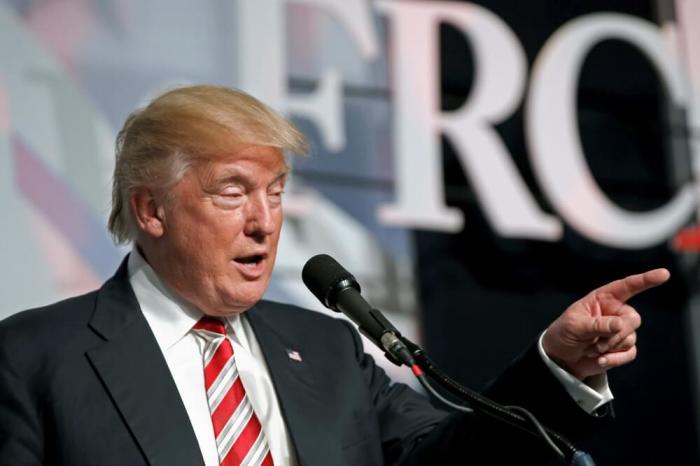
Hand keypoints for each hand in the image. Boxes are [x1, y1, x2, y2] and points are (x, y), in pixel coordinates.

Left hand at [542, 268, 669, 379]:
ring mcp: (621, 330)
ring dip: (611, 346)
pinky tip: (600, 359)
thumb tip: (620, 325)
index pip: (627, 286)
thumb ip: (597, 324)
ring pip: (631, 337)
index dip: (646, 280)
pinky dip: (615, 358)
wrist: (562, 357)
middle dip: (617, 332)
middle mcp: (615, 312)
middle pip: (633, 319)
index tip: (664, 274)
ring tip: (592, 349)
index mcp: (603, 298)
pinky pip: (630, 352)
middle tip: (597, 342)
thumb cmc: (564, 333)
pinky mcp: (622, 348)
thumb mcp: (574, 325)